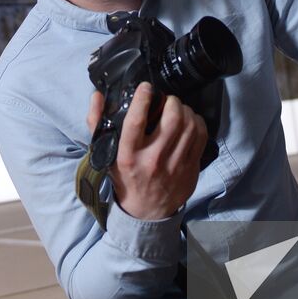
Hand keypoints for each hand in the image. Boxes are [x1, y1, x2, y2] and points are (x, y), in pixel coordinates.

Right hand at [86, 83, 205, 221]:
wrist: (145, 210)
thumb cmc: (124, 176)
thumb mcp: (105, 153)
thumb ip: (96, 123)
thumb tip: (97, 96)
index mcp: (128, 156)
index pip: (136, 121)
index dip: (143, 99)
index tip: (146, 87)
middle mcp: (152, 160)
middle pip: (172, 119)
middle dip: (172, 102)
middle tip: (167, 100)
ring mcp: (174, 165)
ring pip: (189, 126)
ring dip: (186, 110)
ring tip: (178, 109)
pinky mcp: (190, 168)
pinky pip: (200, 137)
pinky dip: (197, 123)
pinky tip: (190, 121)